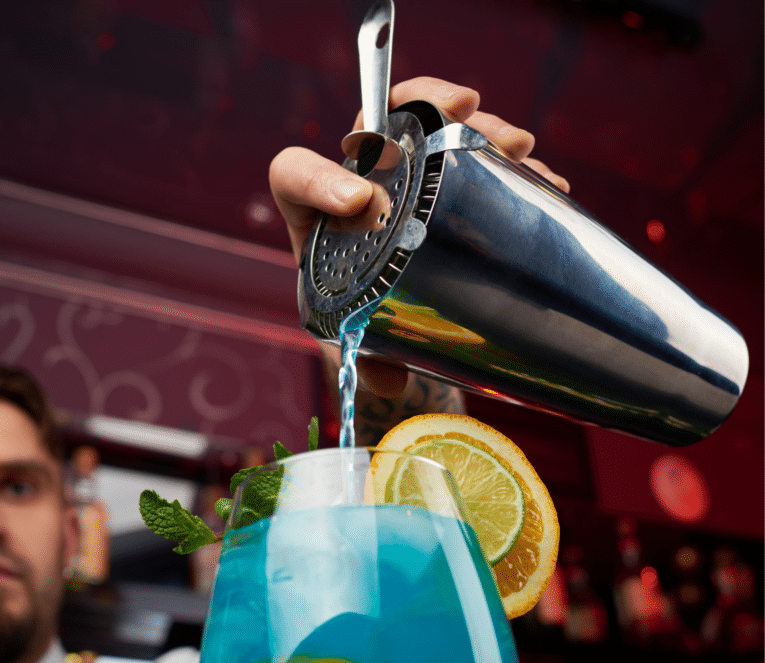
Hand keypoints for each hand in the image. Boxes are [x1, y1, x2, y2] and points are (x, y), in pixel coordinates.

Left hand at [269, 76, 568, 397]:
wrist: (389, 319)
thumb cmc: (357, 321)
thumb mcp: (352, 339)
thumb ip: (361, 359)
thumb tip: (388, 377)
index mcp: (316, 220)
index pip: (296, 174)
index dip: (319, 177)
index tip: (360, 202)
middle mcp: (359, 185)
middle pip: (376, 123)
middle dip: (420, 104)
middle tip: (463, 114)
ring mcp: (407, 179)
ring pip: (434, 127)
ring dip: (480, 125)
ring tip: (520, 148)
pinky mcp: (449, 183)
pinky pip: (477, 153)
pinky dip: (512, 162)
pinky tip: (547, 180)